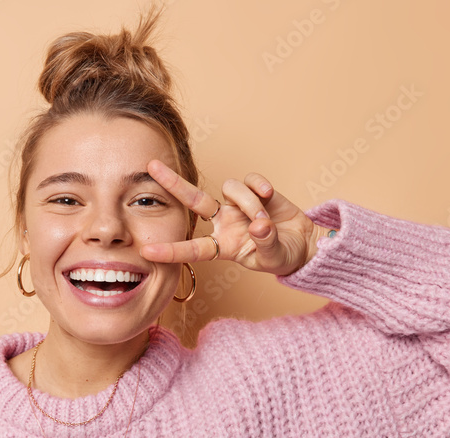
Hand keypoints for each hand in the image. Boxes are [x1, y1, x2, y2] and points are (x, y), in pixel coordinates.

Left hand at [140, 159, 318, 275]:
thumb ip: (266, 243)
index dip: (170, 251)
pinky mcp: (255, 190)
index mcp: (222, 246)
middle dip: (172, 183)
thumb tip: (258, 225)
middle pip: (193, 200)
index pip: (192, 249)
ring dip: (248, 202)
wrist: (303, 243)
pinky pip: (250, 180)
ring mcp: (237, 205)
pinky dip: (259, 186)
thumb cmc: (282, 255)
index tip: (146, 252)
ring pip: (230, 189)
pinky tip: (270, 196)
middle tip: (151, 166)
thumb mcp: (274, 257)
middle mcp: (224, 223)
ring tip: (265, 221)